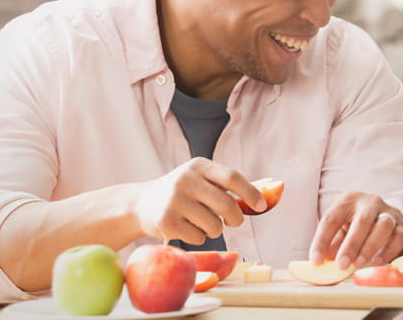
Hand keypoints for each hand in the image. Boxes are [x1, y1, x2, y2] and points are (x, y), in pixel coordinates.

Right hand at [133, 157, 266, 243]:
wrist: (141, 203)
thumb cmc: (182, 192)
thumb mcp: (200, 179)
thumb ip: (225, 185)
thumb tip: (261, 199)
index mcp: (199, 165)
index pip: (232, 177)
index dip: (250, 192)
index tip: (261, 206)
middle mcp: (185, 179)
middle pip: (226, 204)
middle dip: (236, 218)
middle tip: (235, 222)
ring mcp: (174, 200)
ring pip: (214, 225)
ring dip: (215, 229)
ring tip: (203, 222)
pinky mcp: (166, 221)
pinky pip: (199, 237)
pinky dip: (199, 237)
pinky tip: (187, 228)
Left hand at [309, 191, 402, 268]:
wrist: (379, 213)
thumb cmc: (353, 223)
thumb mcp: (339, 228)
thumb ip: (331, 244)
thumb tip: (320, 263)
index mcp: (348, 200)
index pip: (331, 219)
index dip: (322, 240)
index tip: (316, 260)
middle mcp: (369, 202)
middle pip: (361, 221)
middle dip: (351, 245)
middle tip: (341, 265)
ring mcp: (388, 211)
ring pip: (383, 226)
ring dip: (370, 247)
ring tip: (358, 264)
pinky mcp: (401, 224)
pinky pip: (398, 237)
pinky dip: (388, 251)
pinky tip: (377, 262)